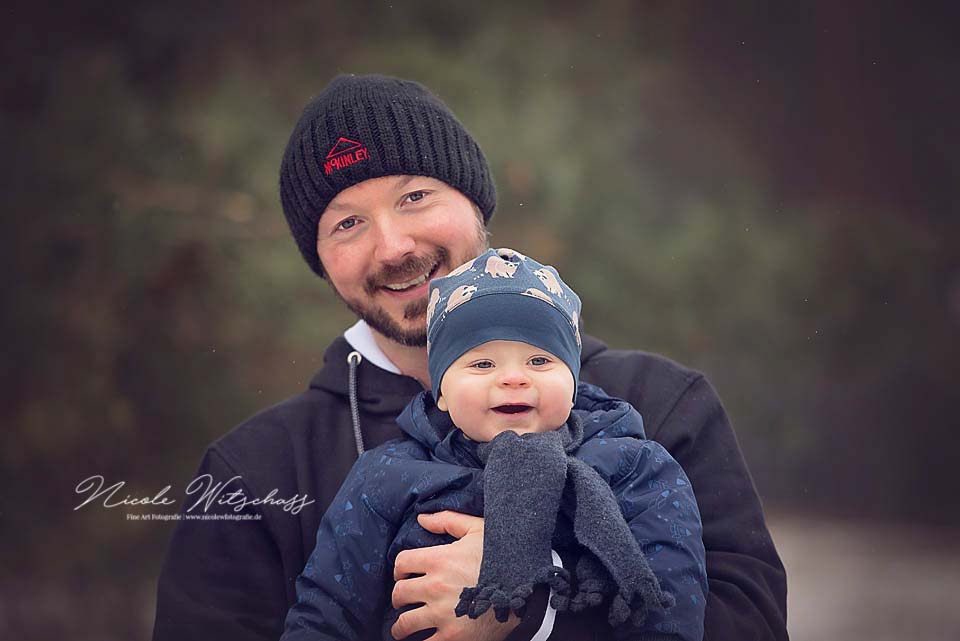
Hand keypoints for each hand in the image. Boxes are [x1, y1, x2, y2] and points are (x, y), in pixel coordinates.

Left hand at [390, 511, 518, 640]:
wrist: (527, 590)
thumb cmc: (503, 556)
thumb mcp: (478, 530)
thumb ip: (448, 520)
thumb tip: (421, 518)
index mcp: (438, 559)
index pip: (401, 563)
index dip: (400, 569)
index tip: (403, 575)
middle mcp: (435, 586)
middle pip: (399, 593)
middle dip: (399, 597)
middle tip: (403, 601)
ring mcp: (442, 614)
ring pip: (404, 623)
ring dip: (401, 626)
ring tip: (402, 628)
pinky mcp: (452, 637)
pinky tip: (422, 639)